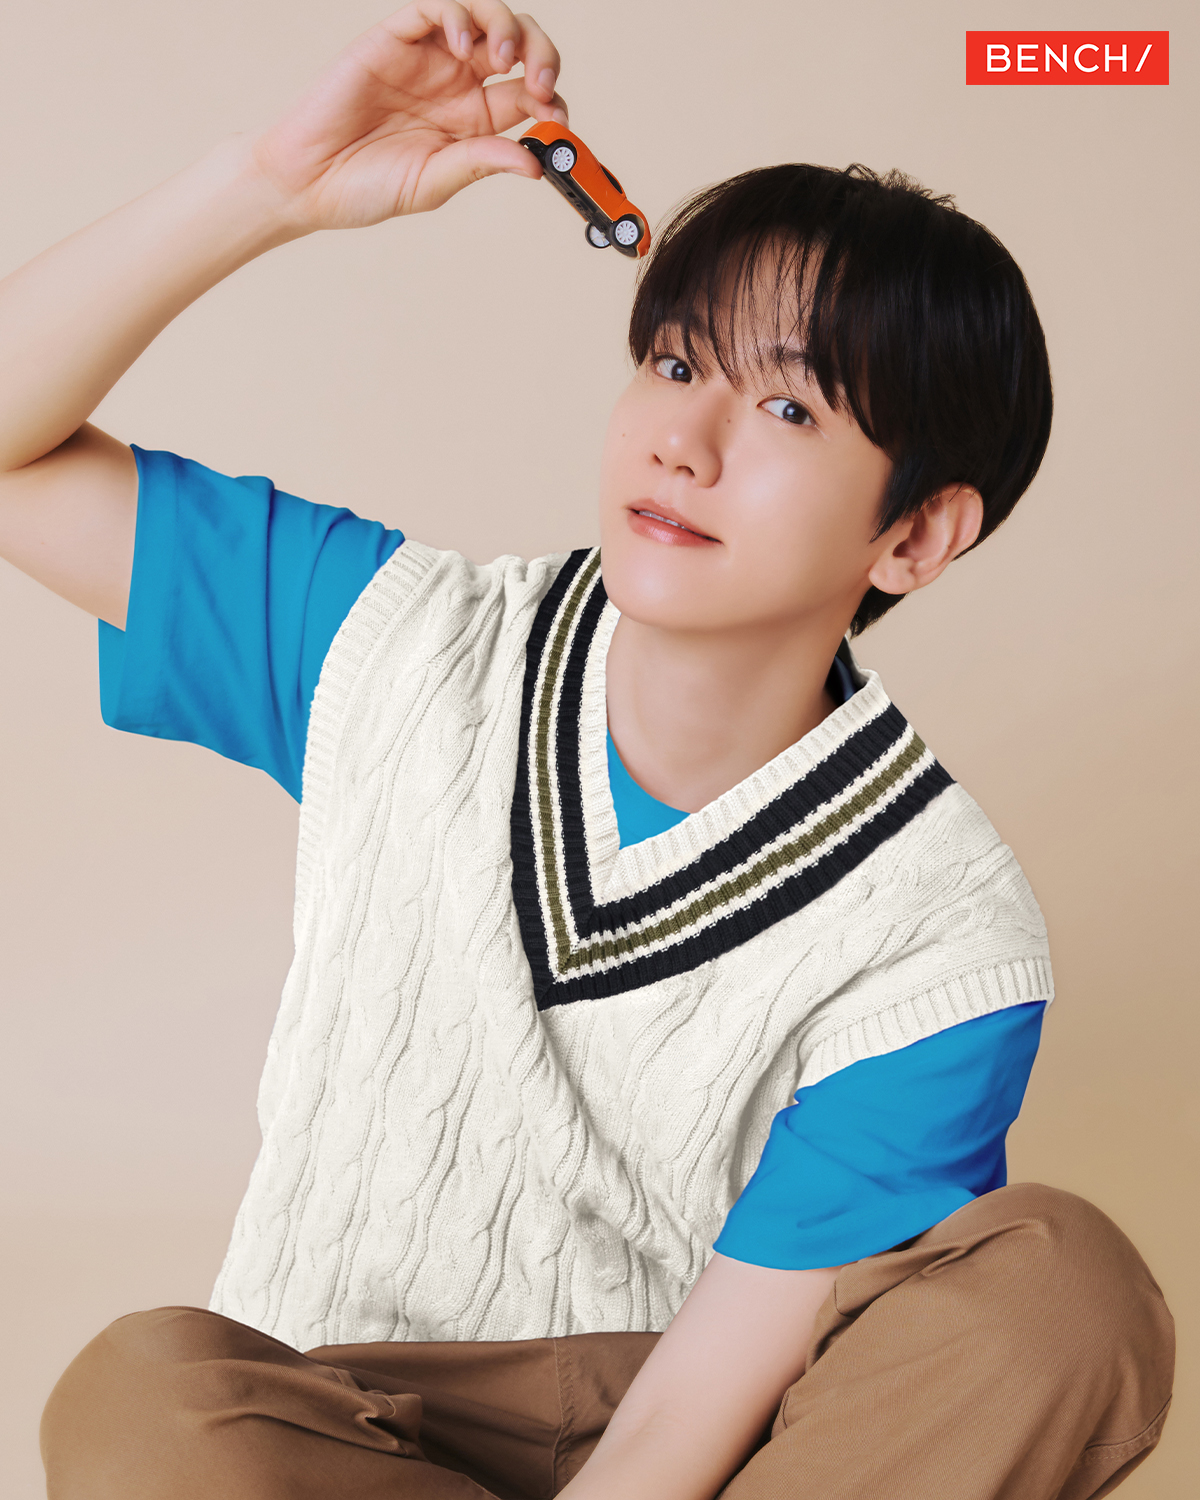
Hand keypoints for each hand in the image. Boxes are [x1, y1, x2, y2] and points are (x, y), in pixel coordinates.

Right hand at [249, 1, 566, 231]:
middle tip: (542, 83)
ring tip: (507, 57)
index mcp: (473, 121)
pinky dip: (458, 15)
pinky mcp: (395, 37)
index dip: (551, 101)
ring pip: (484, 17)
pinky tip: (465, 44)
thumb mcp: (434, 182)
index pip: (529, 96)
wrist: (307, 181)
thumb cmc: (365, 187)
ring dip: (507, 28)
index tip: (558, 121)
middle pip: (518, 48)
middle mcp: (456, 83)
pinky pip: (435, 8)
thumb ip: (480, 163)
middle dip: (542, 56)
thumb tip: (535, 161)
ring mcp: (428, 56)